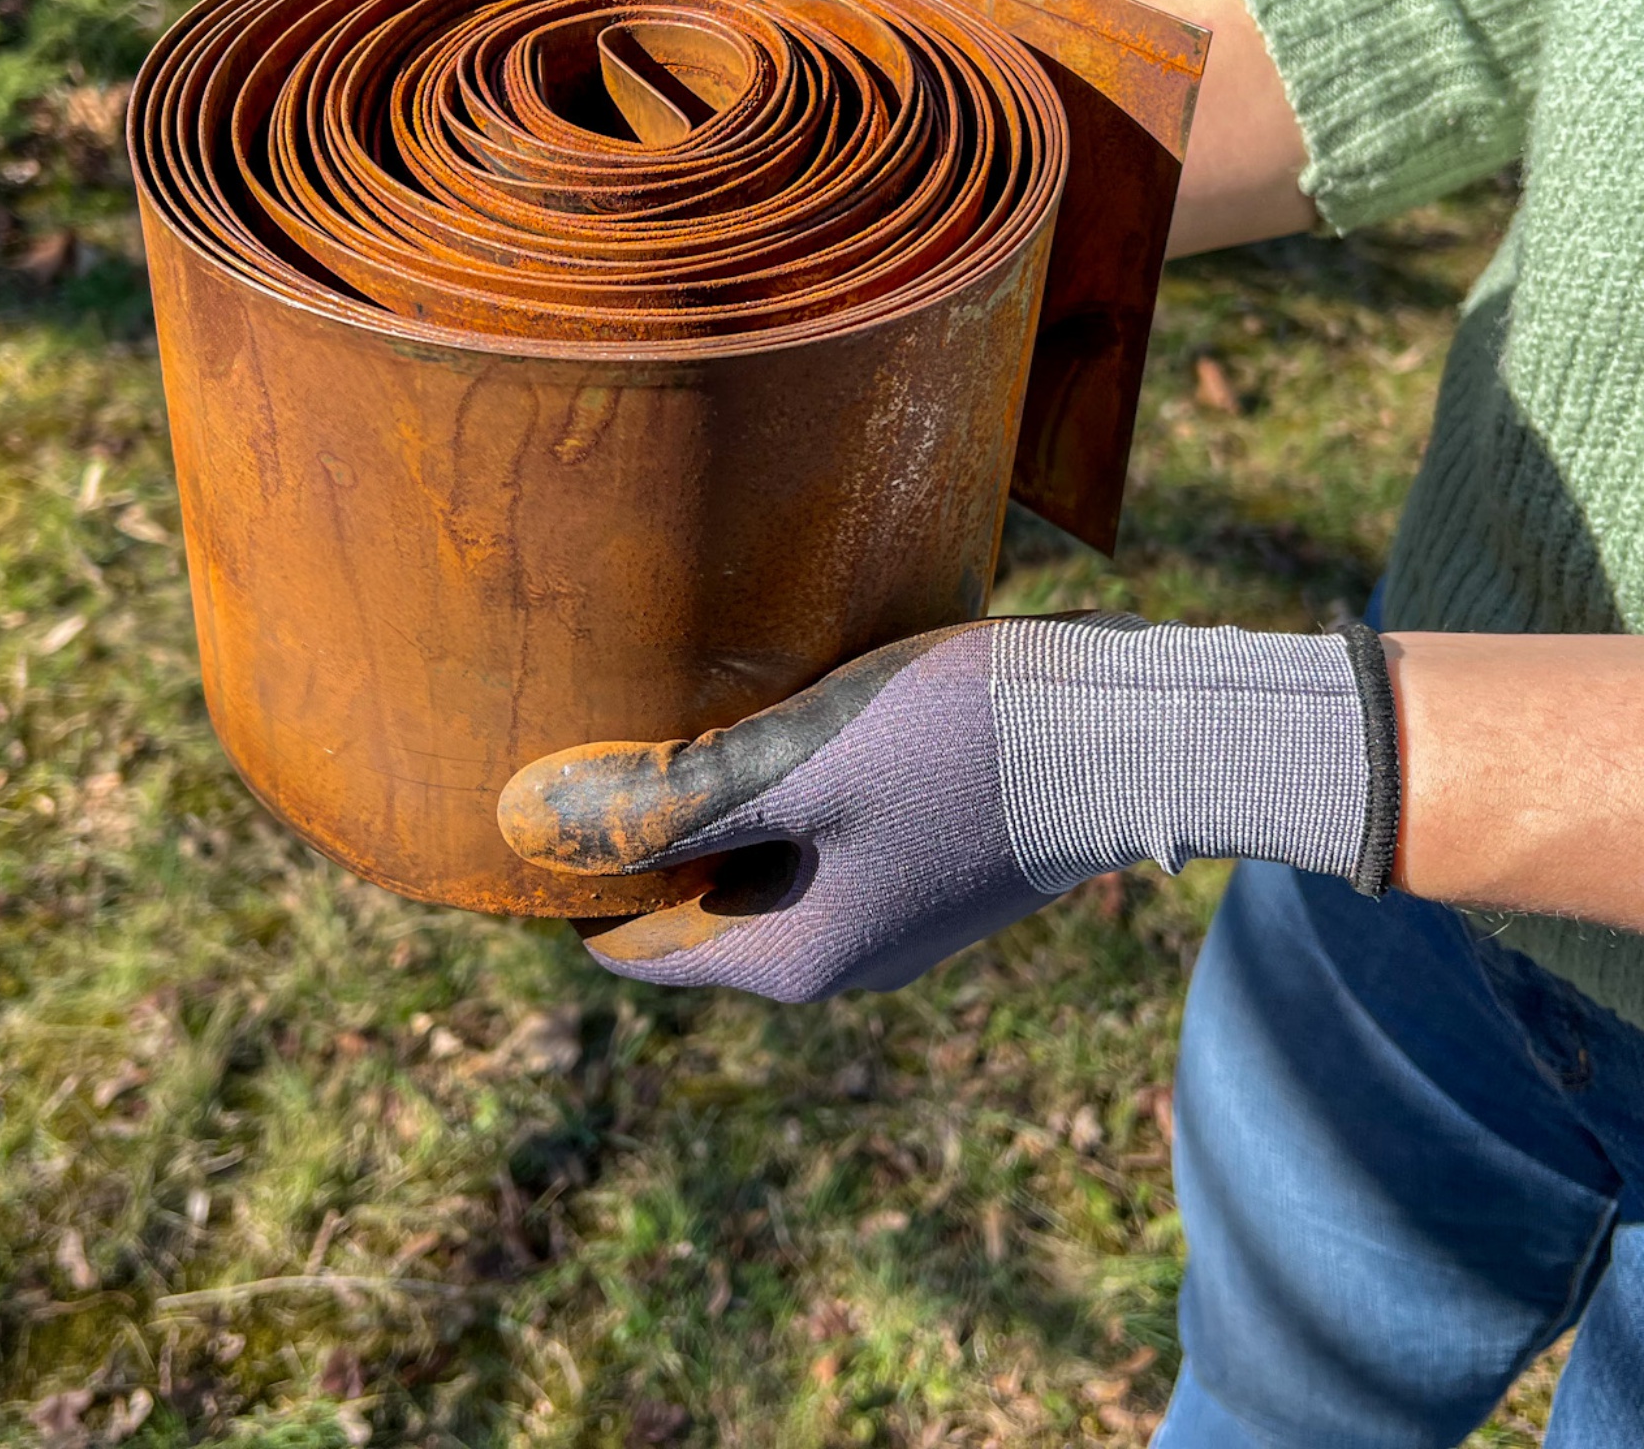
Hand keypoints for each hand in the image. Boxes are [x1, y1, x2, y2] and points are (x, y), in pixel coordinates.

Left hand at [497, 616, 1397, 1002]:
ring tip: (667, 712)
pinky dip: (779, 796)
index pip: (634, 946)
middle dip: (642, 835)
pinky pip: (818, 843)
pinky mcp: (928, 867)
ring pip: (759, 868)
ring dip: (713, 808)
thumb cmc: (963, 741)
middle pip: (694, 906)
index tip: (534, 801)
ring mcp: (890, 918)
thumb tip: (534, 822)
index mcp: (794, 958)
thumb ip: (671, 799)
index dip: (574, 880)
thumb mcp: (801, 760)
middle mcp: (839, 958)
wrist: (1137, 731)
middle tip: (591, 731)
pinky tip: (767, 716)